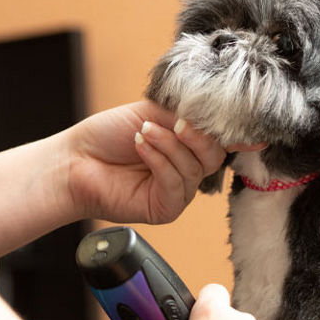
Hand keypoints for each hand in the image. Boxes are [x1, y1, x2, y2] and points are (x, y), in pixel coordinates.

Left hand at [64, 101, 229, 224]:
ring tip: (144, 133)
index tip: (244, 124)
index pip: (221, 139)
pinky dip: (159, 161)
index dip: (233, 133)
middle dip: (197, 136)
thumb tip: (226, 111)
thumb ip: (189, 114)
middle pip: (215, 155)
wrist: (76, 159)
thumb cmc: (109, 134)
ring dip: (169, 145)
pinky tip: (141, 147)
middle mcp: (187, 169)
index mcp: (188, 145)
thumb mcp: (153, 113)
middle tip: (176, 123)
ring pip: (193, 168)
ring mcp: (177, 191)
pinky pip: (175, 184)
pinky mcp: (165, 208)